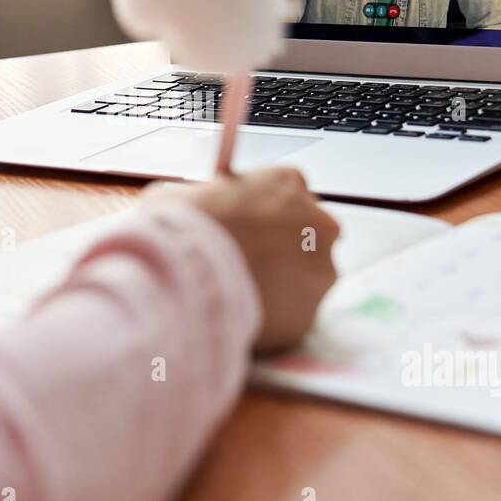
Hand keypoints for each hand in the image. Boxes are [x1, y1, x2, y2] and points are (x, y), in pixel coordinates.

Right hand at [146, 167, 338, 353]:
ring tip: (242, 292)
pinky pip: (294, 316)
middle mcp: (318, 223)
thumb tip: (186, 206)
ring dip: (282, 285)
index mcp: (288, 183)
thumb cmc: (180, 226)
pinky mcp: (309, 314)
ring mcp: (320, 271)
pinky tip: (244, 314)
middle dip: (284, 249)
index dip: (266, 214)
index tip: (248, 229)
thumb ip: (200, 199)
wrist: (186, 275)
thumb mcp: (180, 194)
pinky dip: (274, 318)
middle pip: (310, 235)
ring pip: (306, 279)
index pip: (290, 194)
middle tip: (248, 263)